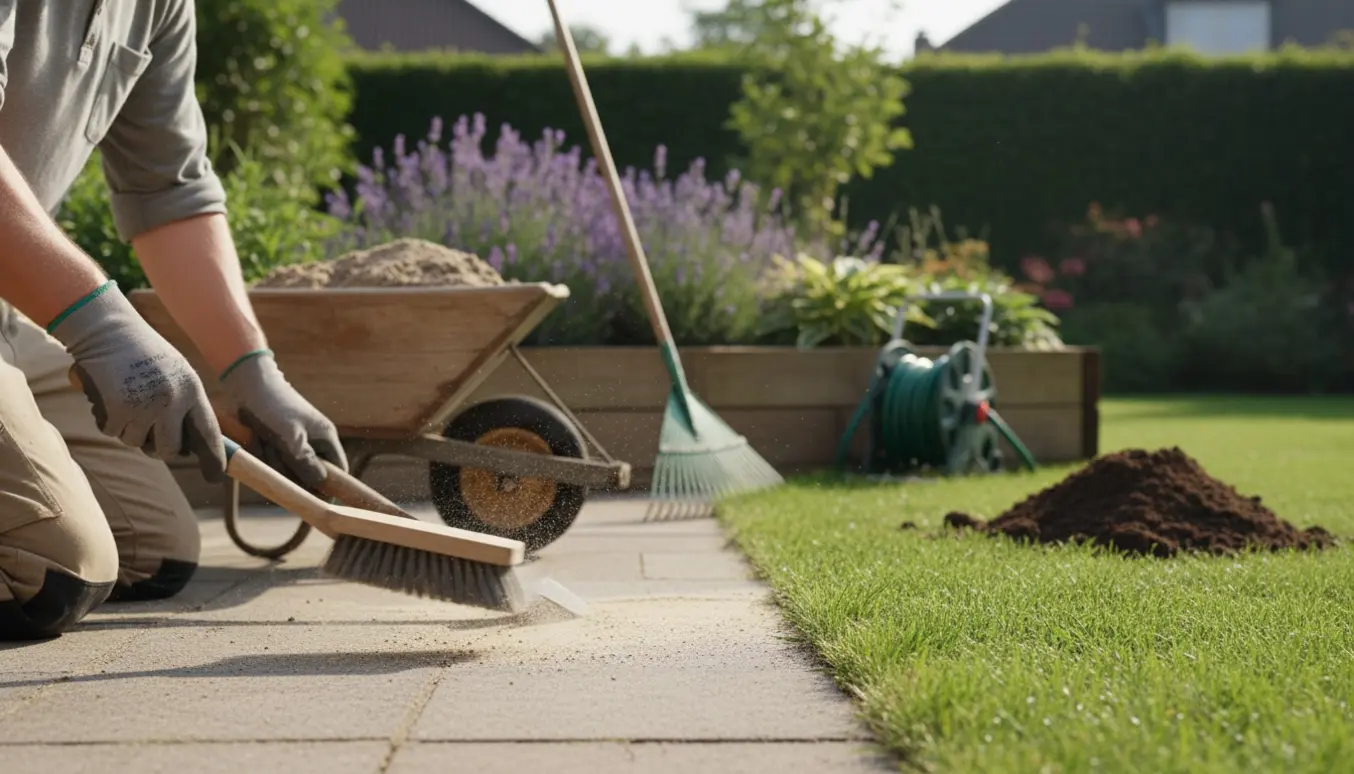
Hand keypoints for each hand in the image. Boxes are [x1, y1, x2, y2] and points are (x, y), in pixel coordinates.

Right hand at [48, 281, 226, 482]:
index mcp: (192, 390)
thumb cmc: (142, 352)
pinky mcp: (118, 410)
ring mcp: (144, 407)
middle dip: (159, 449)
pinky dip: (108, 419)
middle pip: (170, 450)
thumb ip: (184, 404)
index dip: (213, 459)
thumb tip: (190, 446)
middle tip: (151, 436)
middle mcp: (172, 401)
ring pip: (136, 442)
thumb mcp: (175, 373)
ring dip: (129, 428)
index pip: (208, 433)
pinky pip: (113, 431)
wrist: (107, 330)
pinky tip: (110, 395)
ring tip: (127, 398)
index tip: (216, 476)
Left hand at [218, 351, 346, 488]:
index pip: (338, 472)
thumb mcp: (291, 437)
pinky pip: (269, 463)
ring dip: (271, 460)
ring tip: (264, 438)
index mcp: (325, 439)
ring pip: (285, 471)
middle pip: (307, 476)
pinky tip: (256, 438)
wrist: (246, 384)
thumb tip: (320, 485)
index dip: (330, 488)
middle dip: (289, 470)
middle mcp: (312, 444)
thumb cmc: (274, 407)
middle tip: (277, 450)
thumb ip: (306, 462)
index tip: (314, 499)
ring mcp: (291, 445)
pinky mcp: (273, 445)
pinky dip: (261, 455)